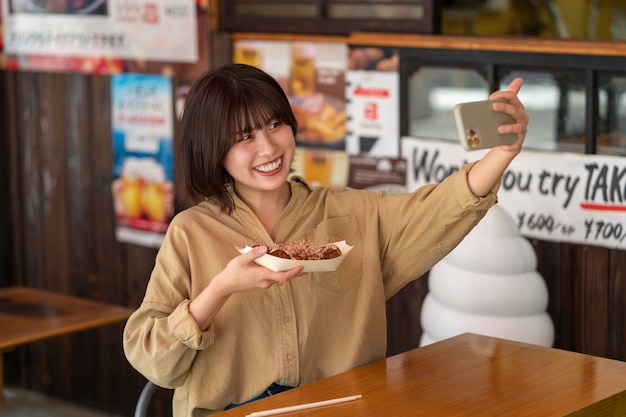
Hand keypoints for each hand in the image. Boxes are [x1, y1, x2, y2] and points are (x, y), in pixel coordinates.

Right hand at [189, 246, 304, 329]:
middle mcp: (265, 282)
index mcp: (262, 276)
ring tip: (296, 264)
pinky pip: (274, 279)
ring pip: (279, 278)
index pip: (283, 276)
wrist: (226, 285)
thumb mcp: (242, 260)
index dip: (294, 272)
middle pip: (284, 278)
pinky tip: (282, 267)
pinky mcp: (262, 285)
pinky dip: (280, 273)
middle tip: (307, 266)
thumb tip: (266, 248)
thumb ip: (254, 253)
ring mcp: (264, 285)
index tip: (303, 267)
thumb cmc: (233, 272)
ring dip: (287, 272)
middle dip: (295, 272)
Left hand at [489, 77, 528, 153]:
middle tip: (493, 106)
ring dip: (509, 128)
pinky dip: (509, 145)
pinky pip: (515, 144)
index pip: (512, 97)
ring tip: (499, 128)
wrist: (506, 143)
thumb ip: (504, 97)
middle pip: (515, 110)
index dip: (503, 95)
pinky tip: (502, 145)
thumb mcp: (504, 110)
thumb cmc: (505, 124)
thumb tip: (514, 81)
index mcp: (517, 108)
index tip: (492, 97)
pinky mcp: (517, 143)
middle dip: (504, 107)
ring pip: (518, 127)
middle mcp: (521, 118)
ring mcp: (521, 131)